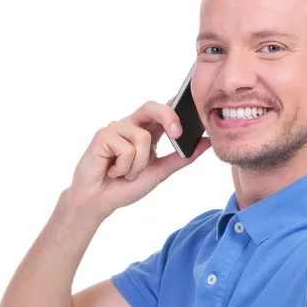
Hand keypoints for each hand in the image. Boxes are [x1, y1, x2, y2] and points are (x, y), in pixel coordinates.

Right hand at [66, 98, 210, 215]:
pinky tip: (113, 171)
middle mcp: (131, 125)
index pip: (164, 110)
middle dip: (168, 116)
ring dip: (139, 165)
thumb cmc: (125, 186)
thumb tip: (206, 143)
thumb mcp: (160, 172)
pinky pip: (126, 148)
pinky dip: (123, 167)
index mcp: (147, 131)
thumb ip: (182, 158)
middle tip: (177, 134)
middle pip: (152, 107)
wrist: (99, 201)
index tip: (193, 108)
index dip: (177, 104)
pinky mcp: (102, 135)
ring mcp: (116, 129)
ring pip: (142, 138)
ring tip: (126, 173)